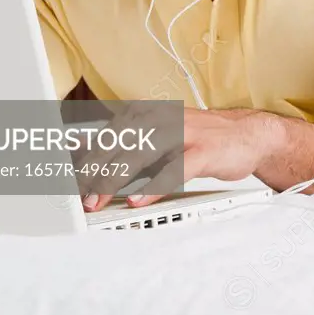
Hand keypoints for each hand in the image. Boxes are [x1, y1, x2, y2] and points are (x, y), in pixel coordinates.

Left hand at [84, 108, 281, 212]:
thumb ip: (124, 143)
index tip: (66, 179)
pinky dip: (153, 185)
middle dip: (95, 169)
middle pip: (120, 141)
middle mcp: (163, 118)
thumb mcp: (158, 136)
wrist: (247, 133)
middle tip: (78, 196)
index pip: (109, 132)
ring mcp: (184, 133)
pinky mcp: (204, 151)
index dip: (85, 157)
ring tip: (98, 200)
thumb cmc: (198, 138)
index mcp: (148, 114)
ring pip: (142, 152)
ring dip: (116, 178)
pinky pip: (174, 169)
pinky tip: (138, 199)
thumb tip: (80, 149)